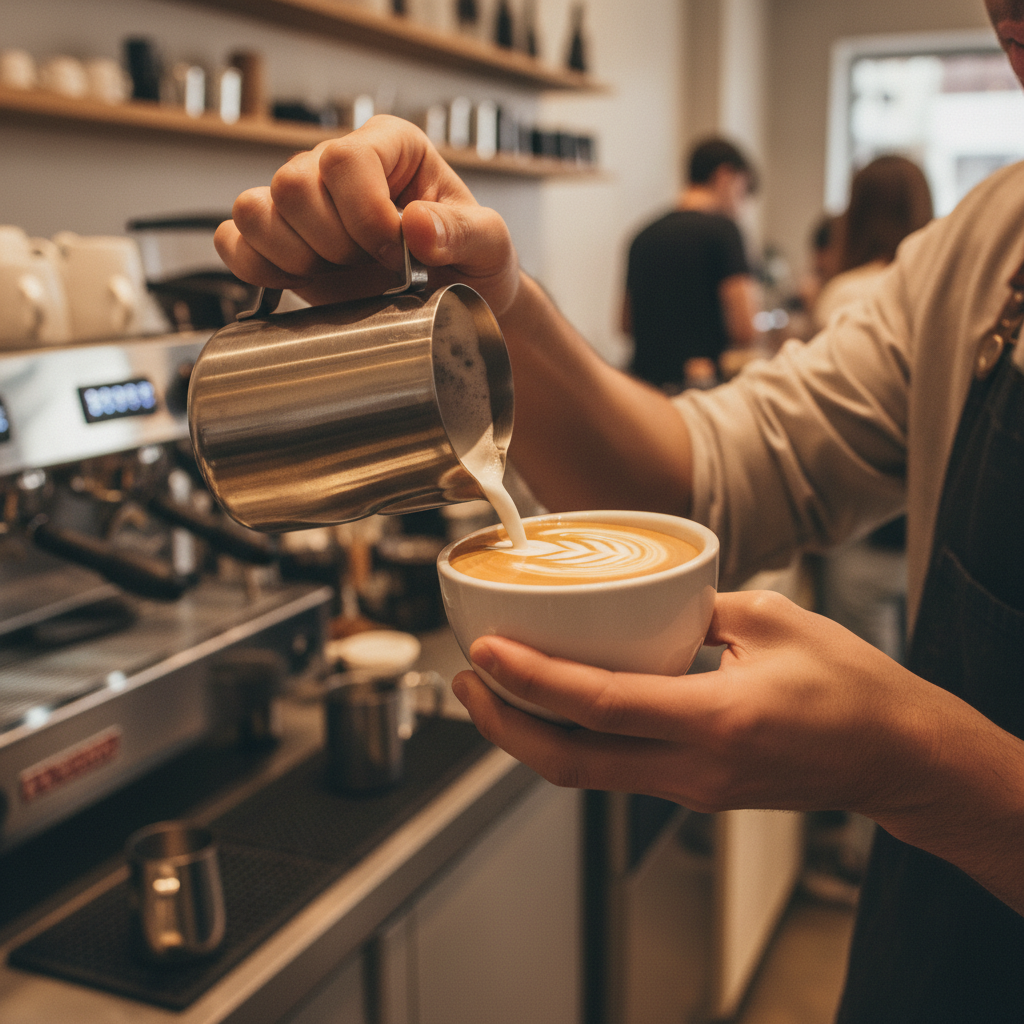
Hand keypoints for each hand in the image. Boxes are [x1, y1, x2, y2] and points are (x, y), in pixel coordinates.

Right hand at [214, 115, 520, 313]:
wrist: (454, 306)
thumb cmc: (474, 266)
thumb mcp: (491, 247)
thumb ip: (465, 232)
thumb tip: (416, 223)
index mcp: (391, 147)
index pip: (347, 159)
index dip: (365, 216)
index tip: (395, 254)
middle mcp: (339, 167)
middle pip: (293, 183)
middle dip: (333, 243)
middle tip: (369, 267)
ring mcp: (305, 204)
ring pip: (256, 210)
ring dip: (295, 256)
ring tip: (339, 274)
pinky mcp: (280, 242)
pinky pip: (234, 241)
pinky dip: (257, 267)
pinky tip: (301, 281)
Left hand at [452, 589, 963, 823]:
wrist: (896, 757)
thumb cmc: (851, 689)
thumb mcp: (774, 620)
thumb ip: (700, 608)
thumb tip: (646, 600)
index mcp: (718, 719)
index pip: (599, 707)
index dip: (531, 680)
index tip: (486, 653)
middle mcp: (696, 767)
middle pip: (570, 763)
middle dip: (504, 727)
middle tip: (468, 682)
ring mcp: (692, 788)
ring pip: (586, 775)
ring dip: (530, 739)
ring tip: (494, 691)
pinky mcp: (694, 790)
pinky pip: (615, 772)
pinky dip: (571, 743)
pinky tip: (554, 709)